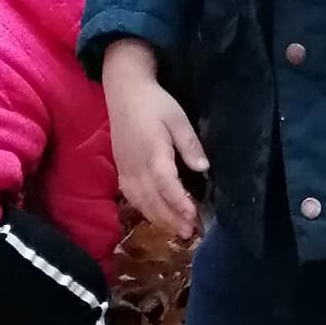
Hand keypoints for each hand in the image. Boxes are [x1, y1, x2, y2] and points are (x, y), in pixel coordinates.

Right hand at [102, 38, 207, 239]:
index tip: (193, 218)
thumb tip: (204, 168)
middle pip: (153, 201)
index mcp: (152, 153)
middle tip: (189, 233)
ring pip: (140, 202)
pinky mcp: (121, 168)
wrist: (124, 91)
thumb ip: (190, 144)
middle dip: (171, 219)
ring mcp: (126, 169)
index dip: (179, 205)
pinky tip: (155, 216)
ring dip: (158, 219)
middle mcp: (136, 166)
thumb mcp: (178, 118)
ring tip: (176, 231)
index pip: (166, 186)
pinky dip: (144, 210)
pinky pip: (130, 196)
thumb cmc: (154, 102)